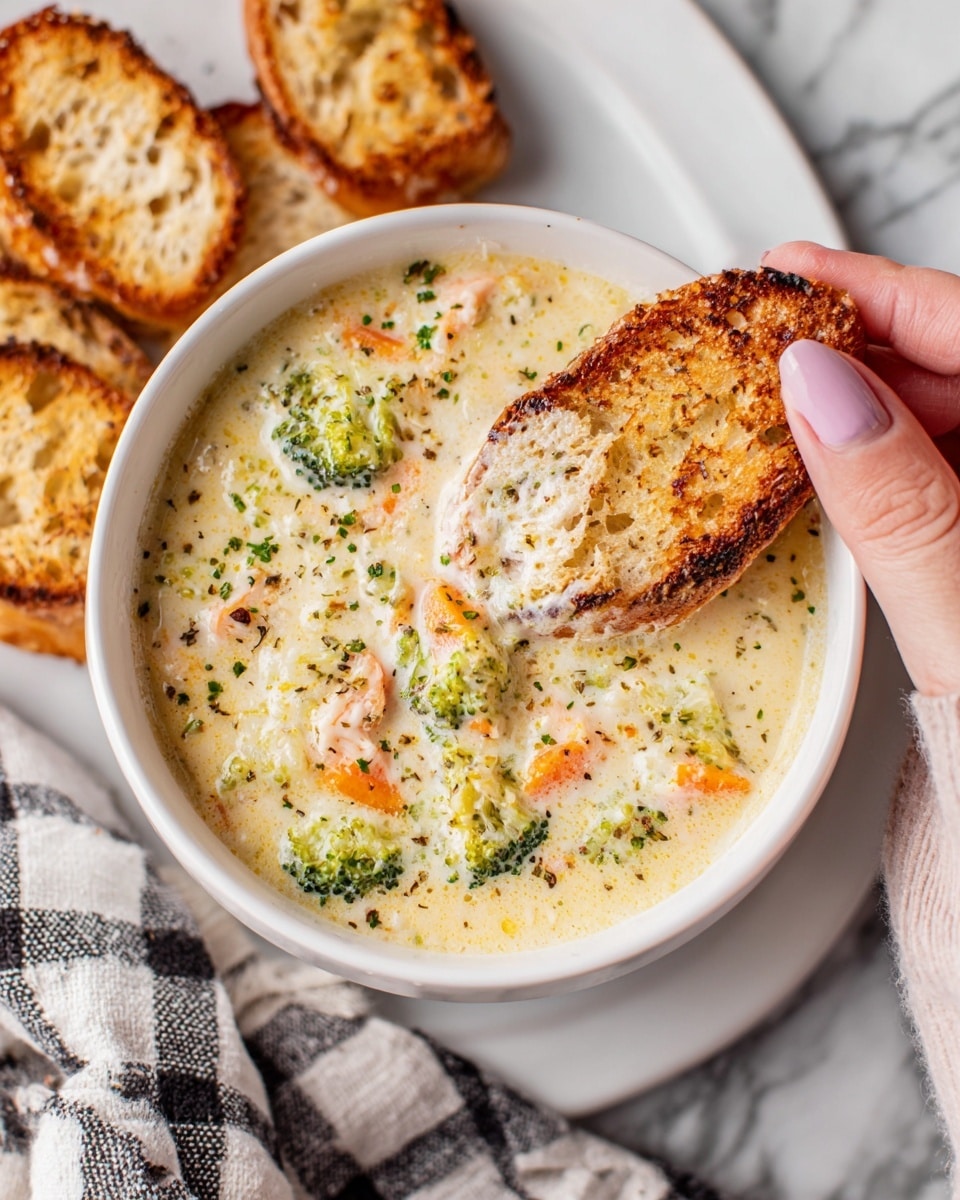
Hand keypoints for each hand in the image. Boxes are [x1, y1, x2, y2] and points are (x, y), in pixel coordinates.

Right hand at [762, 242, 959, 695]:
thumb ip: (899, 503)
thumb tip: (818, 389)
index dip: (877, 291)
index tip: (791, 271)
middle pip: (957, 363)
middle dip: (856, 348)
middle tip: (761, 345)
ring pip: (944, 413)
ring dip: (861, 404)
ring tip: (779, 406)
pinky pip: (937, 466)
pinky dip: (882, 457)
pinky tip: (835, 465)